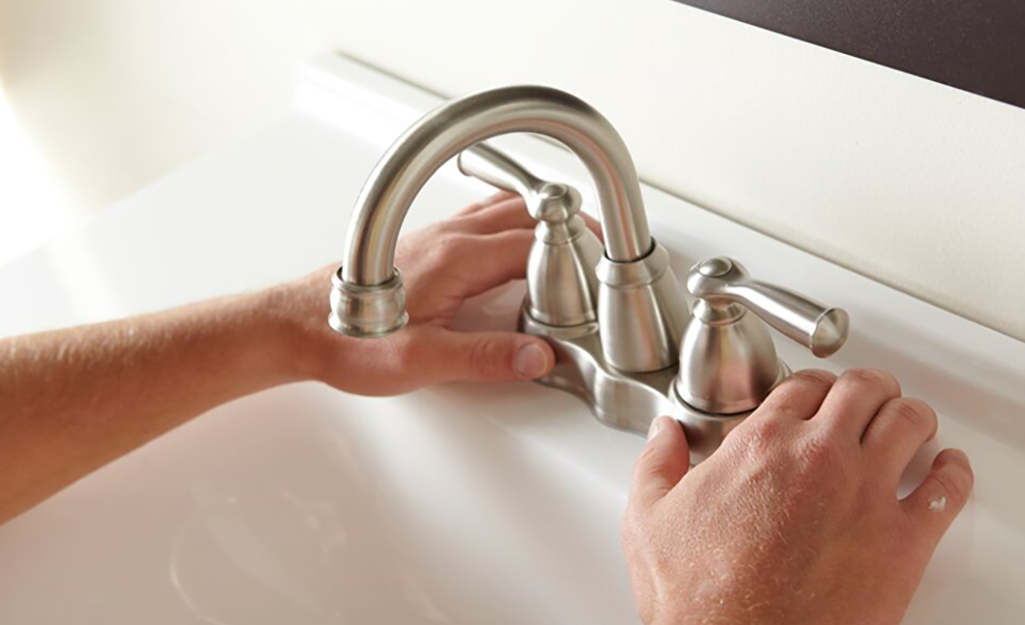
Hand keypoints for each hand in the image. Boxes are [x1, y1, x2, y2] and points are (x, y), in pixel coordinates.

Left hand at [275, 192, 599, 395]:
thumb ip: (484, 359)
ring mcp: (436, 235)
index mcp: (457, 259)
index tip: (602, 265)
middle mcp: (448, 238)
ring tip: (571, 240)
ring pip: (504, 209)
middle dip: (571, 226)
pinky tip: (513, 244)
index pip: (534, 243)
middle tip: (601, 246)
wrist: (298, 326)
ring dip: (542, 219)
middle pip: (526, 214)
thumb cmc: (349, 340)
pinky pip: (482, 218)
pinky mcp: (424, 243)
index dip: (576, 252)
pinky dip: (514, 222)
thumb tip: (538, 357)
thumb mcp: (421, 362)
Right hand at [621, 368, 973, 624]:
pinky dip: (953, 471)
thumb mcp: (649, 520)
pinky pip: (946, 490)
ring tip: (907, 422)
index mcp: (760, 445)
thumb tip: (662, 434)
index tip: (813, 395)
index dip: (810, 384)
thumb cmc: (699, 598)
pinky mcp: (902, 541)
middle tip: (866, 398)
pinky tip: (947, 469)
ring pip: (909, 422)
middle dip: (866, 388)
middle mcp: (818, 457)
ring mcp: (865, 494)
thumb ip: (656, 464)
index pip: (802, 385)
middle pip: (863, 390)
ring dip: (910, 415)